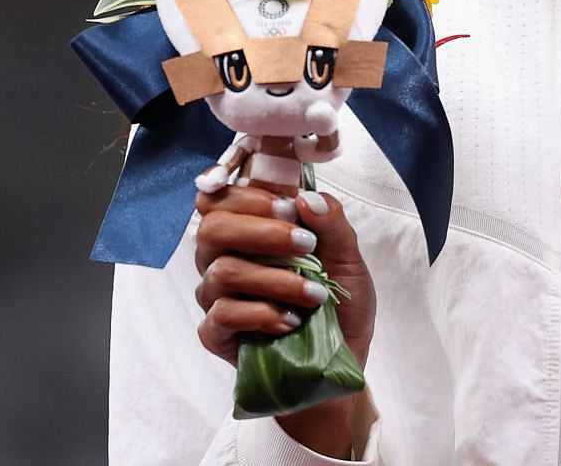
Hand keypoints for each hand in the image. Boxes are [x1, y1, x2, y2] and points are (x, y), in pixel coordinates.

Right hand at [193, 186, 377, 368]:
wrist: (338, 363)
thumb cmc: (338, 305)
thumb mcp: (348, 260)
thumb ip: (332, 223)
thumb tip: (306, 198)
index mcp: (249, 232)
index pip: (221, 198)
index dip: (249, 196)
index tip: (290, 208)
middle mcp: (224, 259)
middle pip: (212, 229)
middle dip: (262, 232)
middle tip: (306, 245)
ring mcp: (216, 297)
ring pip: (222, 271)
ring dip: (275, 278)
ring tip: (314, 294)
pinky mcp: (215, 333)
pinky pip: (222, 314)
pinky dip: (262, 314)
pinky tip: (290, 321)